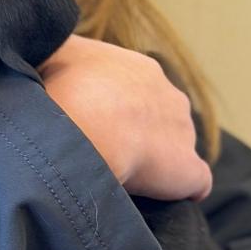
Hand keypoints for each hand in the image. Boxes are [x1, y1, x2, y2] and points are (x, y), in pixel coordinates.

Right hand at [39, 35, 211, 200]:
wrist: (81, 123)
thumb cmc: (63, 85)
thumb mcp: (56, 52)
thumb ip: (64, 55)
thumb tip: (55, 58)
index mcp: (141, 70)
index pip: (136, 90)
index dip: (115, 109)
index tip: (94, 121)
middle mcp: (171, 96)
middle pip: (160, 117)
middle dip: (136, 132)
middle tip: (104, 147)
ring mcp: (183, 133)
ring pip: (174, 148)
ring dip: (154, 161)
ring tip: (120, 174)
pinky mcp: (188, 169)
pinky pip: (194, 182)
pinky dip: (179, 189)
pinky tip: (154, 197)